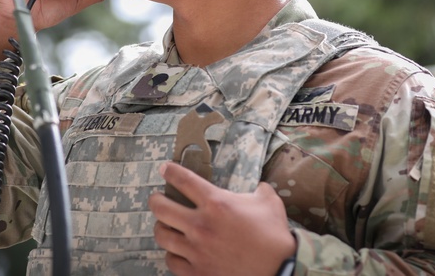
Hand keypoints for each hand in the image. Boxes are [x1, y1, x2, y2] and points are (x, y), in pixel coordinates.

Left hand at [149, 162, 296, 275]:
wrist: (279, 271)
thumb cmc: (275, 237)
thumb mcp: (269, 203)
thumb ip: (258, 190)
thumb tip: (259, 187)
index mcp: (216, 203)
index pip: (183, 180)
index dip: (170, 171)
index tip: (165, 169)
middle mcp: (201, 225)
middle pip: (161, 207)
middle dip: (155, 200)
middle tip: (157, 198)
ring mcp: (196, 250)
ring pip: (161, 235)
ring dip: (162, 227)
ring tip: (166, 225)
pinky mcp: (196, 272)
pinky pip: (171, 261)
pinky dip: (173, 254)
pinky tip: (178, 251)